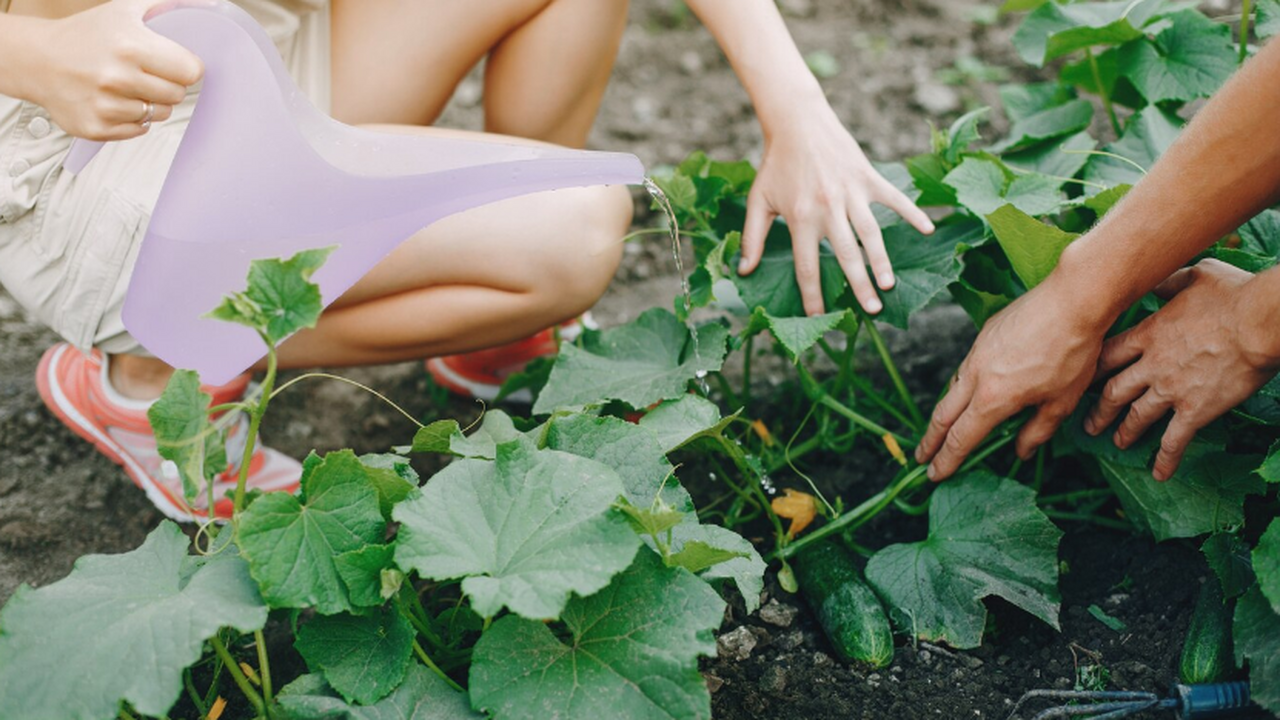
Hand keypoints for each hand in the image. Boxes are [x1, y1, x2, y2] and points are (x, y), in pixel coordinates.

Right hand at [18, 0, 202, 140]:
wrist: (38, 59)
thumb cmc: (86, 34)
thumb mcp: (126, 9)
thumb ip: (168, 5)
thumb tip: (210, 5)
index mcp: (131, 46)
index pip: (190, 71)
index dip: (185, 67)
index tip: (173, 63)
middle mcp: (117, 77)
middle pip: (177, 95)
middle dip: (167, 84)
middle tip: (145, 73)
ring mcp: (105, 106)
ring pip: (159, 114)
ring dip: (150, 102)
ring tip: (126, 85)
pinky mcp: (96, 127)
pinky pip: (139, 130)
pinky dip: (132, 119)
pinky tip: (113, 100)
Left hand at [736, 104, 934, 315]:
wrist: (797, 122)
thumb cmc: (776, 165)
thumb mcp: (759, 201)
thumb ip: (752, 238)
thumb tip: (742, 270)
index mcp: (800, 217)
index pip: (807, 266)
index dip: (813, 295)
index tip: (820, 316)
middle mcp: (827, 207)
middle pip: (846, 255)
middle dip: (859, 285)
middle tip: (873, 310)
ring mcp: (851, 192)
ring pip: (870, 232)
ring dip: (881, 259)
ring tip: (889, 284)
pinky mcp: (867, 176)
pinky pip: (894, 198)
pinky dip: (912, 212)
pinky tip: (927, 229)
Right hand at [915, 273, 1107, 479]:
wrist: (1072, 301)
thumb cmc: (1072, 353)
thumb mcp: (1062, 402)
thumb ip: (1037, 431)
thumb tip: (1021, 451)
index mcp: (994, 399)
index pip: (962, 438)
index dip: (947, 460)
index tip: (935, 475)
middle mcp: (976, 377)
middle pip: (943, 415)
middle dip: (930, 440)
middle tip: (921, 458)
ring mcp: (976, 353)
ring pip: (952, 389)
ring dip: (944, 413)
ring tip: (943, 428)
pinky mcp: (984, 334)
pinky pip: (966, 368)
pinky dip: (961, 387)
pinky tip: (971, 390)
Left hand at [1084, 259, 1279, 479]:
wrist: (1258, 322)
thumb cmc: (1232, 295)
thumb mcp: (1193, 277)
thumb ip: (1168, 283)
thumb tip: (1156, 282)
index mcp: (1148, 334)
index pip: (1107, 355)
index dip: (1091, 370)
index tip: (1080, 380)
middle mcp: (1151, 365)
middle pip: (1113, 391)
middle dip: (1098, 409)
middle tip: (1088, 423)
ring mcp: (1171, 389)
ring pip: (1137, 416)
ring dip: (1124, 431)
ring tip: (1116, 442)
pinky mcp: (1195, 410)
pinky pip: (1174, 440)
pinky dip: (1164, 459)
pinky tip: (1158, 474)